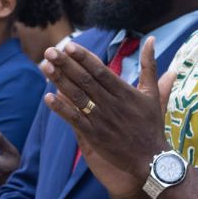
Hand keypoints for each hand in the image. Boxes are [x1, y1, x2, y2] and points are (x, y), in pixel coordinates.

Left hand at [40, 37, 163, 198]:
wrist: (151, 159)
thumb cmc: (152, 125)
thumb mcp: (153, 93)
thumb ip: (150, 65)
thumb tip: (151, 39)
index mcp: (125, 92)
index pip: (100, 70)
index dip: (83, 57)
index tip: (69, 46)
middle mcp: (112, 104)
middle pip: (85, 80)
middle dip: (66, 65)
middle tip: (50, 51)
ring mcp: (102, 120)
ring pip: (78, 97)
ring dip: (60, 81)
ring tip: (45, 67)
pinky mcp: (95, 136)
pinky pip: (75, 120)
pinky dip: (61, 109)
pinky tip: (48, 97)